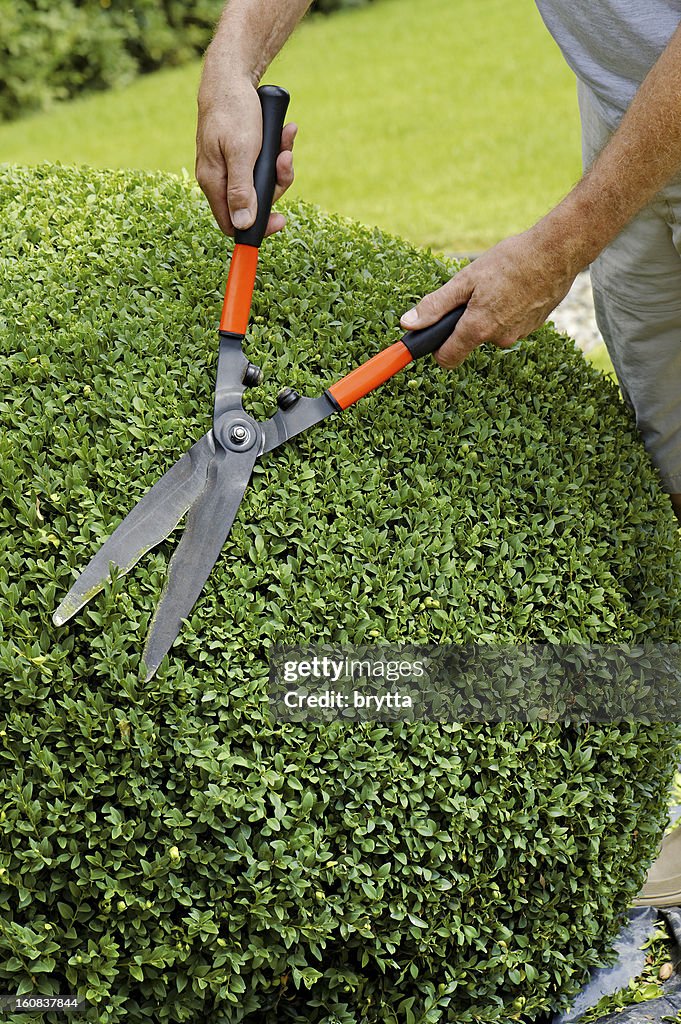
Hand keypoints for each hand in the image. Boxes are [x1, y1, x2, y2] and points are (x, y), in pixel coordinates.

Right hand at [196, 76, 296, 236]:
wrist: (231, 75)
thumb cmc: (233, 110)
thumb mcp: (241, 151)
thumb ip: (241, 190)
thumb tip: (242, 225)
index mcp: (213, 182)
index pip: (232, 224)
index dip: (257, 227)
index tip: (281, 220)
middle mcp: (220, 178)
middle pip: (253, 204)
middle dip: (276, 185)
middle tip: (285, 161)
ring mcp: (231, 166)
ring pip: (263, 183)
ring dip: (281, 164)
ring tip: (288, 138)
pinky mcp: (242, 154)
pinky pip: (265, 163)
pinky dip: (279, 150)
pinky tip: (286, 131)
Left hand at [400, 227, 579, 367]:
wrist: (557, 253)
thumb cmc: (511, 261)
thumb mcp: (465, 279)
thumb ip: (435, 306)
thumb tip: (408, 324)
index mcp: (478, 329)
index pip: (447, 359)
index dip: (435, 349)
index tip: (430, 336)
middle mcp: (498, 339)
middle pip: (468, 340)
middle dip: (465, 320)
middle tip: (474, 291)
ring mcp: (518, 335)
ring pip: (490, 330)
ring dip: (487, 313)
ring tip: (498, 286)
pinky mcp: (532, 328)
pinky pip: (508, 324)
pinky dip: (506, 310)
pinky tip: (514, 289)